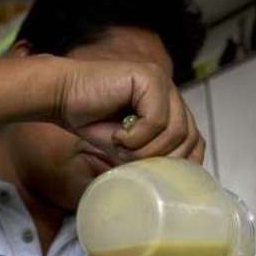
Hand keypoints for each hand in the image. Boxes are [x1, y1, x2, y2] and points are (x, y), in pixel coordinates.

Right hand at [54, 59, 204, 164]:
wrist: (60, 97)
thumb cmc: (89, 120)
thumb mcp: (127, 147)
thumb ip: (151, 155)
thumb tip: (172, 177)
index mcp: (167, 106)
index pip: (194, 138)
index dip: (186, 161)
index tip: (167, 178)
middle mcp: (168, 92)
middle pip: (188, 137)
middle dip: (161, 158)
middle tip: (131, 160)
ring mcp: (160, 82)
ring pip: (174, 131)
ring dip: (145, 149)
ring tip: (120, 146)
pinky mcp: (149, 77)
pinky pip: (156, 121)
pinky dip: (135, 137)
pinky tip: (116, 135)